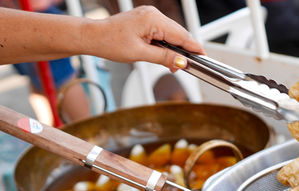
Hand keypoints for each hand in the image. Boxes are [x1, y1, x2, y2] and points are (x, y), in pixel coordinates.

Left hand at [85, 6, 204, 71]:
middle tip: (184, 67)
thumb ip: (164, 58)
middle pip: (178, 34)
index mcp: (153, 19)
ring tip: (172, 65)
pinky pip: (162, 32)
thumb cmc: (110, 42)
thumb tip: (182, 62)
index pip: (181, 35)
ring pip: (171, 34)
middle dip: (183, 51)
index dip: (193, 48)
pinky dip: (166, 44)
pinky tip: (165, 55)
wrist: (94, 37)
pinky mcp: (146, 20)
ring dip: (174, 49)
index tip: (203, 57)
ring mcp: (150, 15)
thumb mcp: (140, 54)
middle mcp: (153, 14)